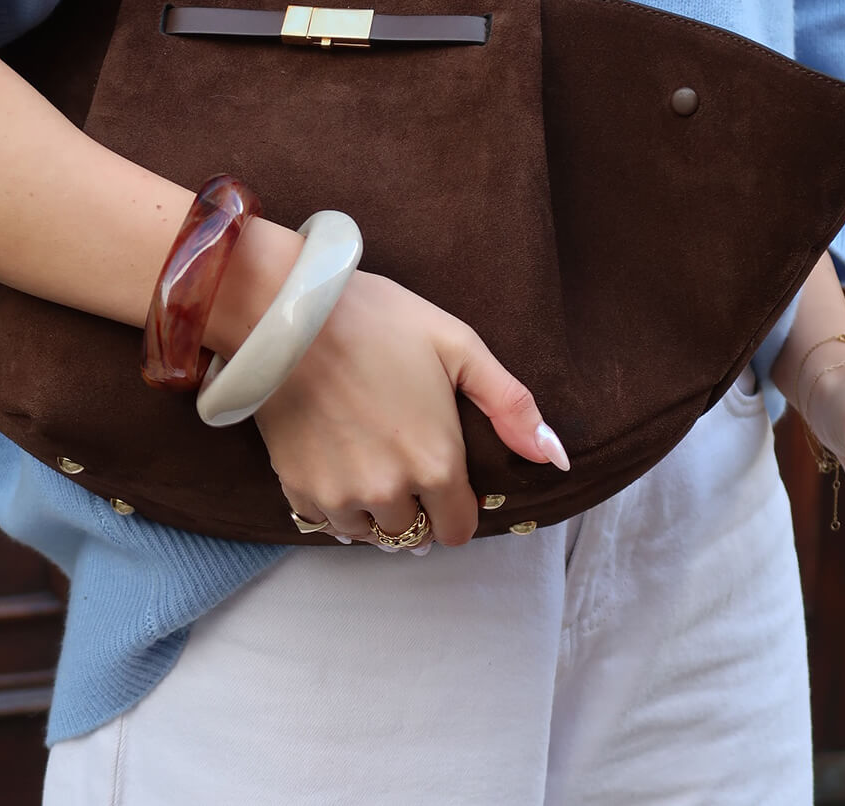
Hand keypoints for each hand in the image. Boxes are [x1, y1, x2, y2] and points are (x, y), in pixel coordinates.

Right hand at [252, 268, 568, 549]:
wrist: (288, 312)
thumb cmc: (377, 320)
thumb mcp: (457, 345)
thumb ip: (510, 405)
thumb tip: (556, 455)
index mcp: (435, 463)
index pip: (457, 529)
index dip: (456, 506)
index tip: (445, 478)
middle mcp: (389, 491)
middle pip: (413, 533)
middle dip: (416, 505)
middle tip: (403, 457)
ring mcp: (339, 494)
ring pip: (368, 531)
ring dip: (375, 509)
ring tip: (369, 461)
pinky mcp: (297, 487)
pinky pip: (326, 521)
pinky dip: (336, 504)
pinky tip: (336, 462)